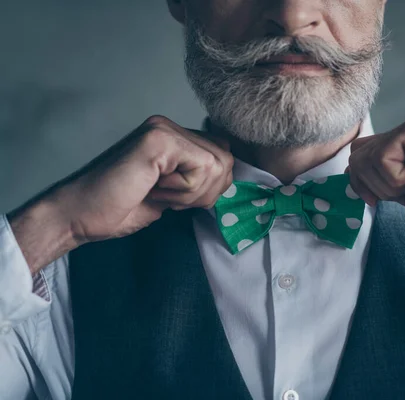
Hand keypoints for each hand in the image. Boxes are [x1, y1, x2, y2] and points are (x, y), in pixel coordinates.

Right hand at [9, 115, 232, 272]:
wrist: (80, 214)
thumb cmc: (121, 206)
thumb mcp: (173, 192)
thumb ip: (198, 177)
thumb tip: (228, 172)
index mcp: (172, 136)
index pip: (223, 154)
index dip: (211, 186)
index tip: (177, 198)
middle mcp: (169, 126)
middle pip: (226, 159)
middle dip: (205, 192)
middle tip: (168, 197)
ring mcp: (164, 129)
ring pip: (217, 165)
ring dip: (192, 193)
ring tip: (158, 192)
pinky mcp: (159, 140)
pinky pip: (203, 168)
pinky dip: (184, 190)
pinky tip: (155, 189)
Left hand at [347, 114, 404, 258]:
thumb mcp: (403, 195)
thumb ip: (380, 179)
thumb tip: (353, 172)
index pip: (359, 155)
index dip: (361, 183)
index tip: (383, 200)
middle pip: (357, 155)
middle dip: (375, 186)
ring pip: (367, 160)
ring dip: (391, 186)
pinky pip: (383, 160)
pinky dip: (400, 181)